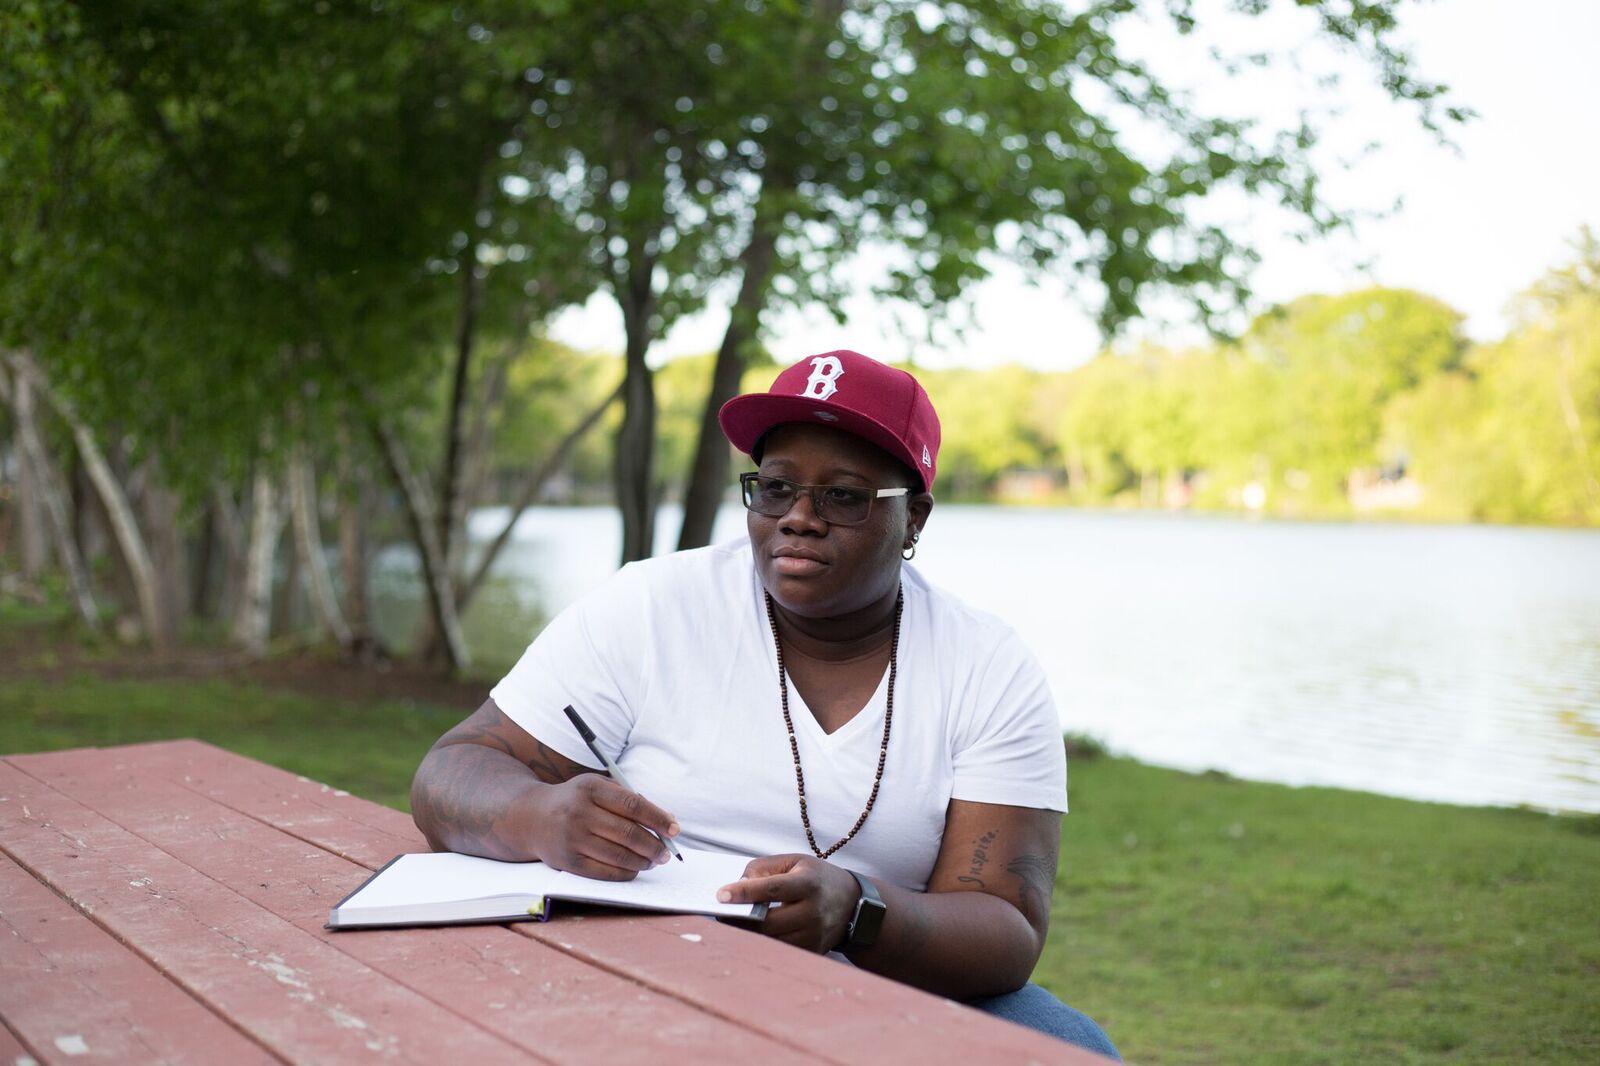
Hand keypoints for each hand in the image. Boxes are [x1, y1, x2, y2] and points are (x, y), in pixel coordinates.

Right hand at [522, 773, 677, 880]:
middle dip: (654, 845)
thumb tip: (665, 820)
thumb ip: (627, 798)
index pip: (633, 804)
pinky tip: (635, 868)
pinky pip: (605, 872)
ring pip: (619, 855)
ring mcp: (572, 838)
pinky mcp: (568, 861)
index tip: (674, 829)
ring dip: (643, 861)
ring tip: (654, 860)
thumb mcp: (595, 787)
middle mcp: (579, 812)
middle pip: (628, 833)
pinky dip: (625, 872)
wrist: (530, 818)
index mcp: (590, 788)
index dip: (658, 818)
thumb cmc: (574, 801)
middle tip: (666, 852)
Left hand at [717, 854, 861, 952]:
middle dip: (741, 920)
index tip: (721, 895)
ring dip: (749, 935)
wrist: (852, 903)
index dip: (745, 892)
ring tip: (733, 925)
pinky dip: (764, 944)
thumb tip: (737, 885)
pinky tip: (751, 935)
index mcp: (809, 883)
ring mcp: (815, 935)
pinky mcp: (813, 951)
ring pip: (773, 941)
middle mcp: (814, 911)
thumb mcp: (794, 862)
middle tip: (721, 914)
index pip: (772, 889)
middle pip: (769, 922)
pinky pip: (782, 951)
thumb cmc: (816, 878)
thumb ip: (763, 868)